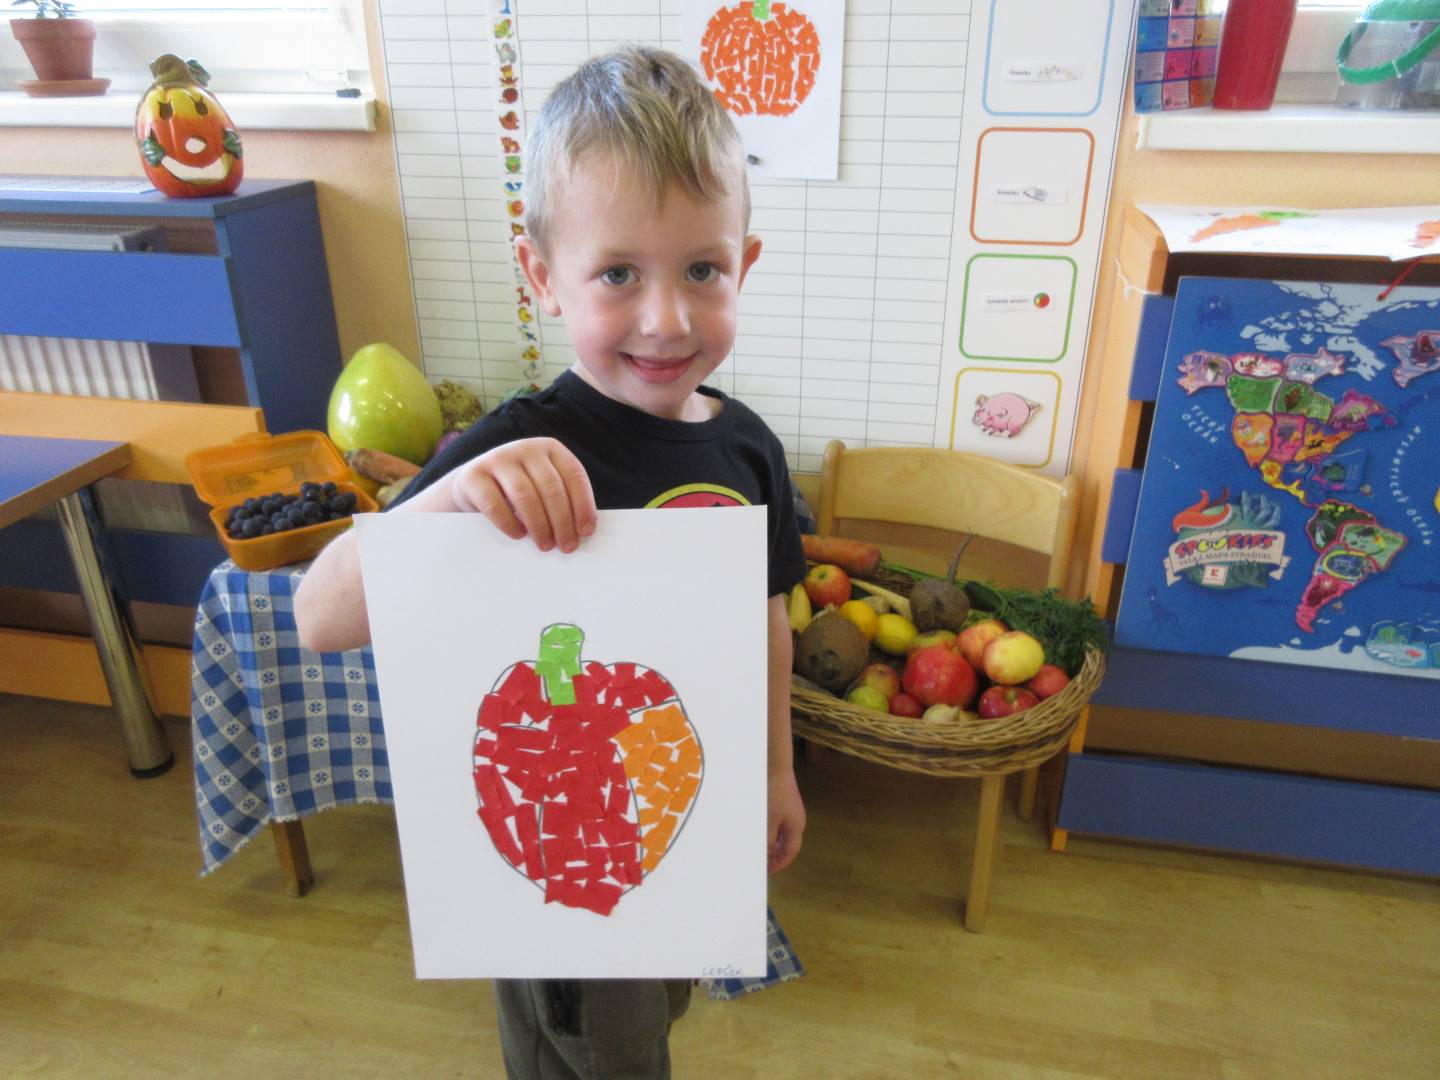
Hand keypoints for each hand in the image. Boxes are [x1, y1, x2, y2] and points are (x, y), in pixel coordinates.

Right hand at [450, 438, 595, 552]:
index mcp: (550, 449)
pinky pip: (494, 504)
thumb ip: (562, 500)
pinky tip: (519, 535)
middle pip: (551, 488)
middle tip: (566, 546)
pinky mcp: (474, 475)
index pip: (574, 475)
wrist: (474, 483)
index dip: (583, 505)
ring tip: (545, 545)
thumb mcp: (542, 486)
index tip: (586, 532)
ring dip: (539, 525)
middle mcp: (525, 448)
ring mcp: (498, 459)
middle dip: (562, 521)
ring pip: (525, 495)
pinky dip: (509, 523)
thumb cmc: (518, 490)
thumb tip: (581, 532)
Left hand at [767, 767, 804, 873]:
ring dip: (771, 842)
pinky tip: (758, 830)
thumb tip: (765, 854)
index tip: (767, 871)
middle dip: (775, 854)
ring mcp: (790, 810)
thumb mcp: (768, 821)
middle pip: (787, 843)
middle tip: (761, 862)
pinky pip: (778, 822)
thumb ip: (767, 840)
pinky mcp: (783, 801)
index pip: (790, 852)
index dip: (779, 863)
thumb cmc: (773, 794)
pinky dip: (769, 830)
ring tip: (757, 848)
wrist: (775, 765)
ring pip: (781, 833)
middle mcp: (796, 820)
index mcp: (796, 827)